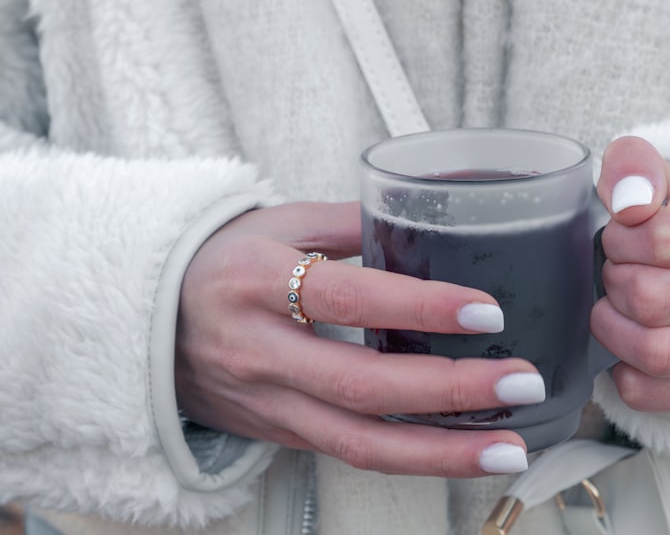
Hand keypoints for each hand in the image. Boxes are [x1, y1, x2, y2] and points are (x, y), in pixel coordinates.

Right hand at [175, 202, 543, 475]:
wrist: (147, 321)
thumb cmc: (222, 261)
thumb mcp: (277, 221)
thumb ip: (353, 220)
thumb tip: (433, 211)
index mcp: (255, 282)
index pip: (347, 298)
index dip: (419, 307)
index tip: (486, 310)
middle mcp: (259, 352)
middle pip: (361, 387)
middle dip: (450, 392)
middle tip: (522, 379)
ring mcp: (267, 404)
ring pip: (359, 444)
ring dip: (442, 452)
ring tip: (510, 448)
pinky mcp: (280, 434)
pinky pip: (351, 453)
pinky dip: (413, 458)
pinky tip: (464, 451)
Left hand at [594, 137, 669, 411]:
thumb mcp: (659, 174)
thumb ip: (633, 166)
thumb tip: (630, 202)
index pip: (663, 239)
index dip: (620, 238)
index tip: (622, 234)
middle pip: (652, 299)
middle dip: (615, 282)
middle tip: (618, 271)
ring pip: (655, 353)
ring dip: (614, 328)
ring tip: (619, 305)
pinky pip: (653, 394)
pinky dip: (623, 372)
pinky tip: (629, 342)